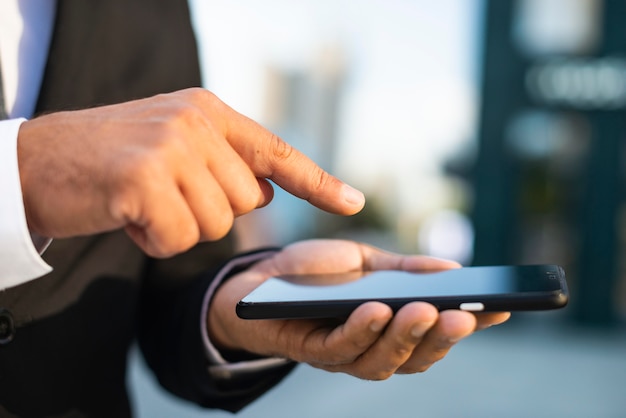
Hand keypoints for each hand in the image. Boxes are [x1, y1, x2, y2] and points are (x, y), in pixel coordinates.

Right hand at [17, 88, 364, 256]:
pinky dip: (153, 240)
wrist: (35, 162)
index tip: (353, 202)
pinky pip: (177, 237)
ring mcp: (170, 147)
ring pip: (215, 224)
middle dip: (207, 213)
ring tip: (141, 203)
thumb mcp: (172, 147)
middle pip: (246, 201)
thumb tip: (264, 190)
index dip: (317, 181)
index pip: (275, 151)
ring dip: (178, 228)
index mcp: (207, 112)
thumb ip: (222, 163)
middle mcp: (195, 123)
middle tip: (162, 197)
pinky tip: (127, 216)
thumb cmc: (109, 162)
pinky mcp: (143, 178)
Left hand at [208, 240, 509, 379]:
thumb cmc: (317, 274)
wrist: (260, 280)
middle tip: (465, 314)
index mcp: (391, 328)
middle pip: (415, 356)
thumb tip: (453, 270)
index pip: (436, 333)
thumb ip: (405, 269)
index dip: (469, 325)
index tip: (502, 307)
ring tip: (425, 311)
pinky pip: (339, 348)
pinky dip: (361, 331)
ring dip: (406, 337)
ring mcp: (342, 353)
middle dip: (442, 338)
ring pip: (382, 360)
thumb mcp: (366, 262)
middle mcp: (372, 348)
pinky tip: (376, 309)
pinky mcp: (309, 350)